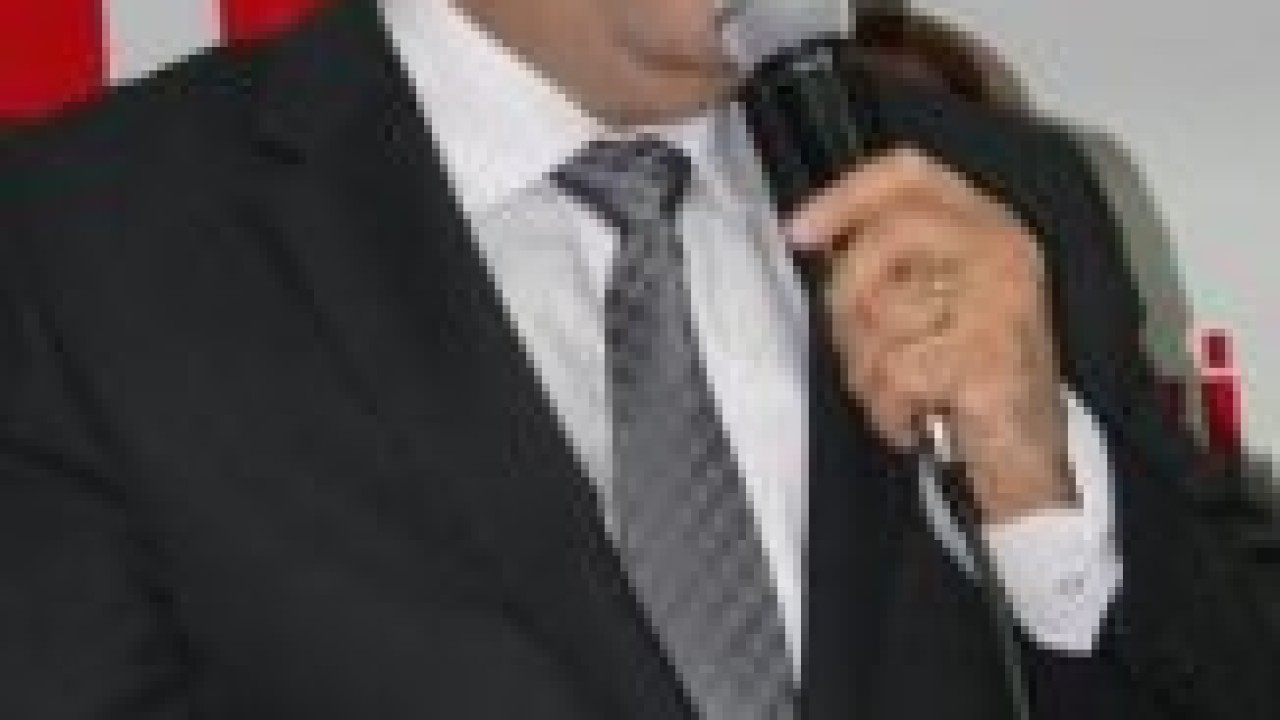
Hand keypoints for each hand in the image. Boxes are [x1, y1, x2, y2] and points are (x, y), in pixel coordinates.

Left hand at [786, 147, 1076, 523]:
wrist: (1027, 461)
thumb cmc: (969, 381)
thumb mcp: (934, 302)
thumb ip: (889, 263)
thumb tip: (816, 238)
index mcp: (988, 226)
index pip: (910, 172)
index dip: (845, 194)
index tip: (798, 230)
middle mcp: (1002, 252)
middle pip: (883, 239)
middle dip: (848, 300)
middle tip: (862, 348)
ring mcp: (1001, 303)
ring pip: (881, 313)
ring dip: (869, 369)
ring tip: (902, 390)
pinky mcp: (989, 358)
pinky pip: (896, 372)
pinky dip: (889, 410)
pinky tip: (915, 420)